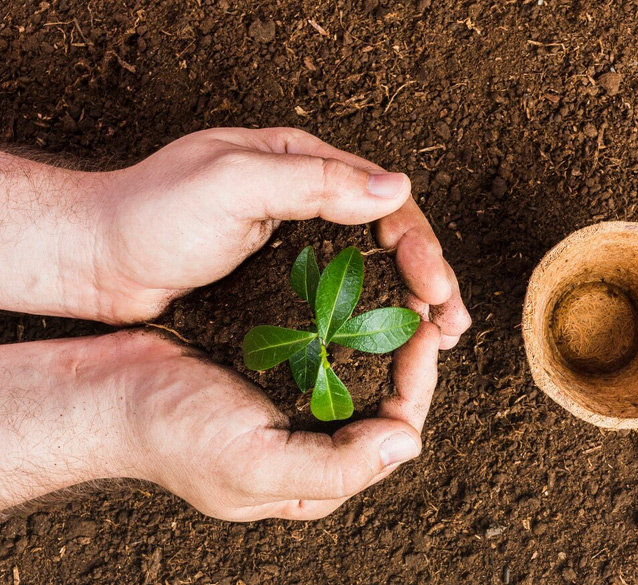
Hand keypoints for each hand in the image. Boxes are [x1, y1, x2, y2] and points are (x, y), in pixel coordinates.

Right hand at [0, 328, 441, 520]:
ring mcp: (293, 409)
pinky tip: (358, 298)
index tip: (425, 333)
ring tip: (403, 296)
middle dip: (411, 356)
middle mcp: (312, 447)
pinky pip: (330, 351)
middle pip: (386, 403)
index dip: (418, 383)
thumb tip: (407, 445)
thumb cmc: (172, 434)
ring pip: (363, 373)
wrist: (105, 393)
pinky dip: (351, 324)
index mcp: (316, 479)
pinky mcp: (274, 375)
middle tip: (425, 305)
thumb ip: (335, 466)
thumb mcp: (254, 464)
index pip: (394, 433)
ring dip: (387, 336)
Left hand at [92, 127, 470, 345]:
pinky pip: (340, 289)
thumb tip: (394, 188)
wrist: (98, 258)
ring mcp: (295, 237)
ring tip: (437, 334)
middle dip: (426, 274)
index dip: (417, 242)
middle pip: (385, 233)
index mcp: (301, 161)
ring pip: (369, 264)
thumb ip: (314, 182)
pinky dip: (370, 311)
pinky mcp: (280, 275)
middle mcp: (305, 195)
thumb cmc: (153, 213)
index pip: (381, 196)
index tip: (436, 286)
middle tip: (451, 321)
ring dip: (406, 297)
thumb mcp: (234, 183)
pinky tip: (386, 335)